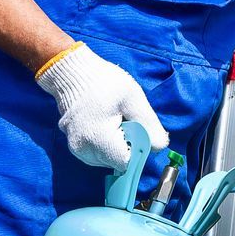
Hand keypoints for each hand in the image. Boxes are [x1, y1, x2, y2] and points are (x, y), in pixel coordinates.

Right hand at [34, 43, 169, 168]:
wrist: (73, 73)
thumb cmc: (104, 82)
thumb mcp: (133, 98)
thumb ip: (148, 124)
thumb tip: (160, 147)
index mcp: (97, 139)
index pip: (127, 162)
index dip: (137, 149)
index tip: (136, 128)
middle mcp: (83, 150)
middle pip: (117, 162)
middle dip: (127, 145)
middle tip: (124, 120)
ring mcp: (77, 149)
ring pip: (108, 159)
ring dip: (117, 144)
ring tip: (114, 120)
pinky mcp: (75, 146)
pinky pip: (98, 154)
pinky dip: (106, 144)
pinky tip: (106, 124)